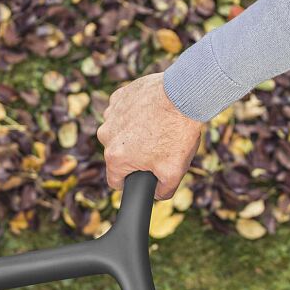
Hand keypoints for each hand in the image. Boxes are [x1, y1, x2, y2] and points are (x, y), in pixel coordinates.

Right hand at [98, 72, 202, 199]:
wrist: (183, 95)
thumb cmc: (177, 133)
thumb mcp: (175, 171)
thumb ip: (163, 191)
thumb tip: (157, 194)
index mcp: (115, 157)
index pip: (116, 181)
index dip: (131, 182)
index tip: (144, 175)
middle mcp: (106, 135)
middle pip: (118, 154)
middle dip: (135, 154)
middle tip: (158, 147)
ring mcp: (111, 113)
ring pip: (120, 132)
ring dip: (134, 132)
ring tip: (158, 128)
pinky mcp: (119, 96)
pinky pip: (124, 111)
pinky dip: (136, 113)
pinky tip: (153, 112)